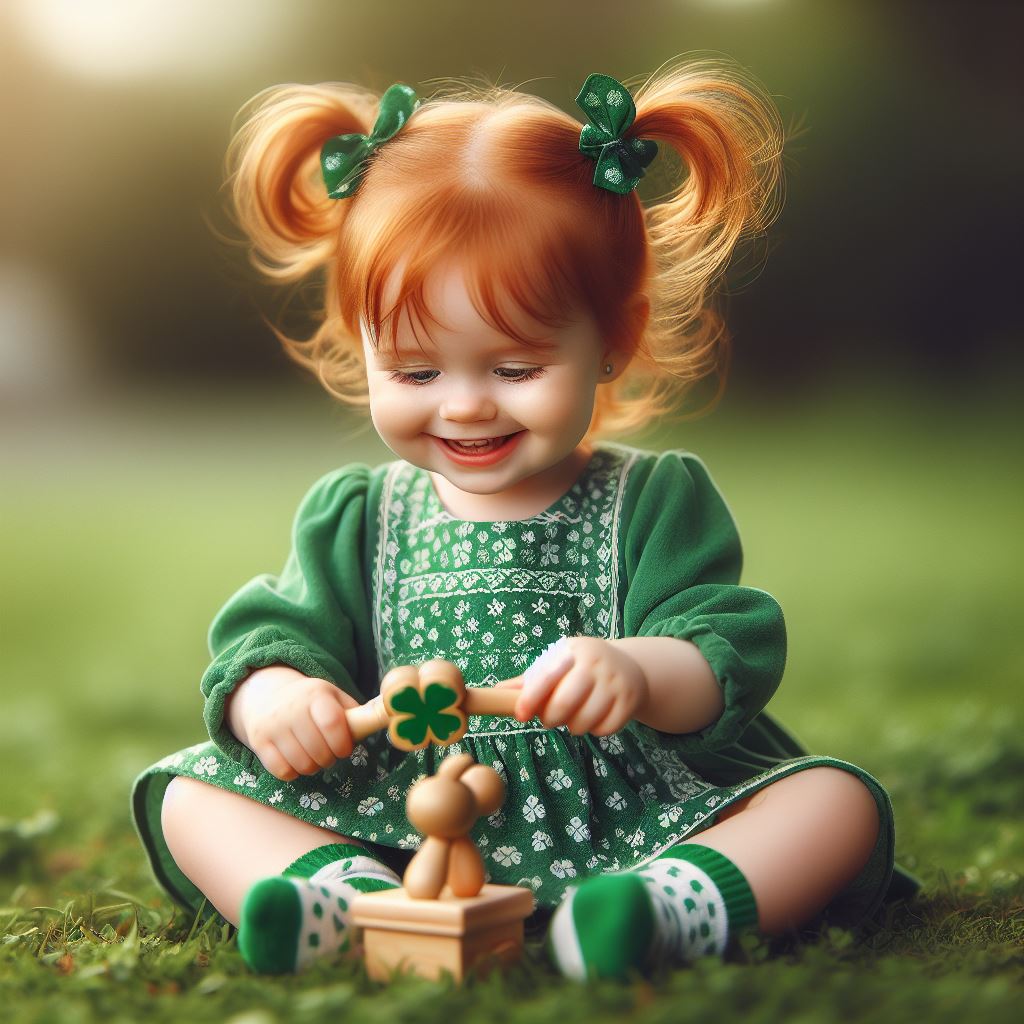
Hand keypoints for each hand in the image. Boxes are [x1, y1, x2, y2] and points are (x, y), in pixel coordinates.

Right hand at [226, 665, 359, 780]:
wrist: (266, 695)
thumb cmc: (311, 702)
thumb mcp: (333, 696)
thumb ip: (357, 711)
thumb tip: (386, 718)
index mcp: (315, 694)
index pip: (332, 724)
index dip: (343, 743)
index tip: (345, 748)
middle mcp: (291, 709)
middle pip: (319, 751)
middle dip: (330, 758)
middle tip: (329, 752)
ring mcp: (273, 726)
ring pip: (302, 764)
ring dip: (313, 766)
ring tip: (314, 754)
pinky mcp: (259, 742)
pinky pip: (282, 771)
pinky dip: (293, 772)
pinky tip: (296, 759)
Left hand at [503, 637, 648, 735]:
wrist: (629, 667)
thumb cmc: (581, 669)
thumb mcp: (558, 665)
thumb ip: (530, 680)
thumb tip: (496, 690)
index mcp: (571, 651)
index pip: (546, 677)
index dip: (530, 699)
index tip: (520, 715)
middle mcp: (595, 663)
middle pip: (564, 704)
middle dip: (551, 719)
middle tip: (550, 719)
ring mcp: (615, 682)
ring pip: (584, 721)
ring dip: (574, 727)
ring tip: (574, 717)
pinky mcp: (630, 700)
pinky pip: (606, 728)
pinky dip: (596, 730)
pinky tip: (595, 718)